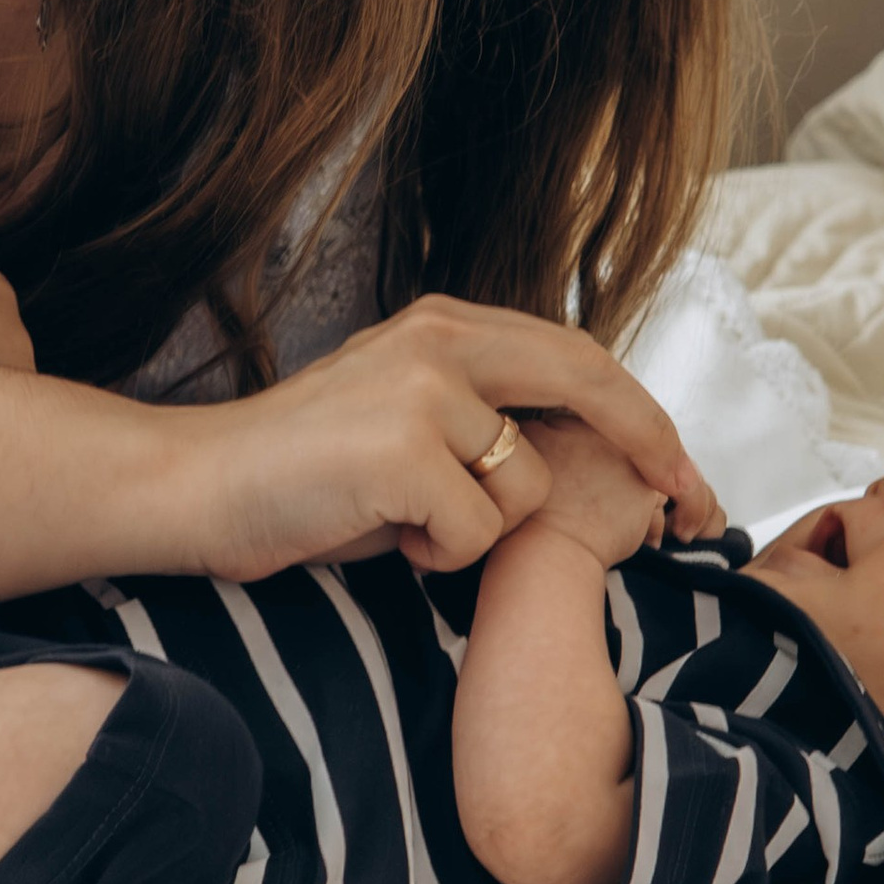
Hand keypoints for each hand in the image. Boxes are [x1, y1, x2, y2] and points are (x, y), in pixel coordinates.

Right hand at [169, 293, 716, 580]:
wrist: (194, 488)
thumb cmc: (303, 475)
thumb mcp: (407, 421)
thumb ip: (484, 418)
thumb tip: (590, 455)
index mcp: (445, 325)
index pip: (576, 356)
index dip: (641, 413)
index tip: (682, 469)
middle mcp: (440, 339)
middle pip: (589, 384)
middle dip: (652, 448)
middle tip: (688, 507)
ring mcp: (423, 390)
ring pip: (528, 486)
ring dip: (483, 532)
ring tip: (406, 527)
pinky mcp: (402, 449)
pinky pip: (477, 533)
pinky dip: (439, 557)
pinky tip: (380, 538)